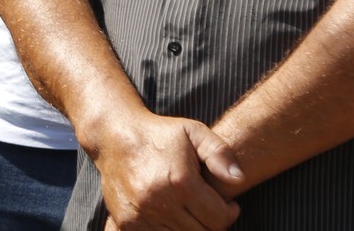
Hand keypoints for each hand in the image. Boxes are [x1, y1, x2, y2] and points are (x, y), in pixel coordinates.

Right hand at [89, 109, 242, 229]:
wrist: (115, 136)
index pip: (219, 219)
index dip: (229, 213)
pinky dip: (169, 230)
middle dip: (211, 222)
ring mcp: (141, 215)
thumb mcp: (193, 132)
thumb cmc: (160, 134)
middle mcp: (160, 202)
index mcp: (180, 182)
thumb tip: (238, 179)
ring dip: (190, 227)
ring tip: (190, 209)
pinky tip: (171, 214)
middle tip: (209, 207)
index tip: (228, 204)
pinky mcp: (127, 223)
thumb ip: (220, 153)